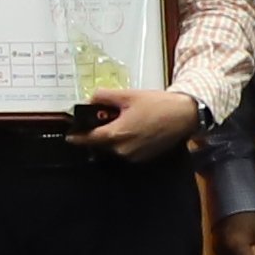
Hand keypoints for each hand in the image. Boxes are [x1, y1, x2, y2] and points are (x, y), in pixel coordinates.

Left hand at [78, 85, 202, 158]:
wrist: (185, 115)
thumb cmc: (158, 104)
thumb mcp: (128, 95)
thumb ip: (104, 96)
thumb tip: (89, 99)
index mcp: (116, 135)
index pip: (89, 139)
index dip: (77, 137)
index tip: (69, 136)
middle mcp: (123, 150)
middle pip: (101, 144)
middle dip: (98, 133)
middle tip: (104, 118)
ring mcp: (135, 157)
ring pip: (114, 148)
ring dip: (112, 138)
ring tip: (122, 121)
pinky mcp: (144, 159)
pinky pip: (126, 152)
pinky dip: (124, 142)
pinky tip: (133, 129)